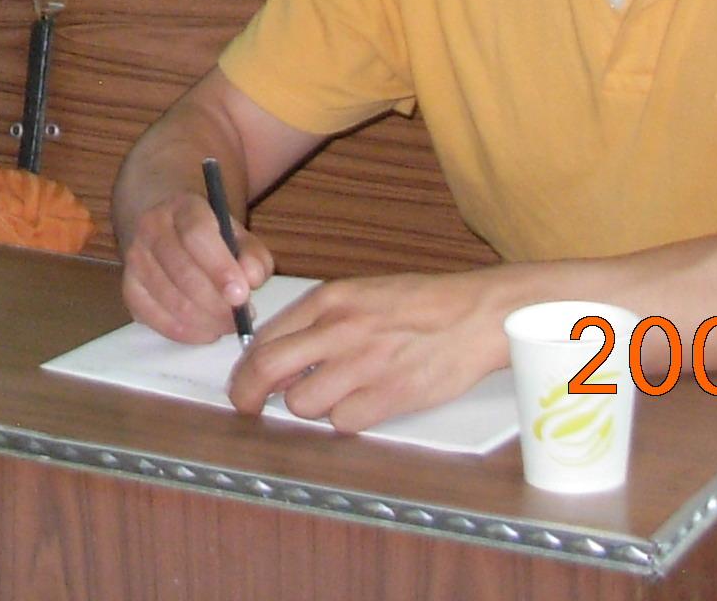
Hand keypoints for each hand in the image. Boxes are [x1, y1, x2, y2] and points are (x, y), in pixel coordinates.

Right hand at [121, 190, 275, 346]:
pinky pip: (153, 318)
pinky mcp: (128, 287)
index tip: (241, 295)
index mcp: (182, 207)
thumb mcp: (239, 236)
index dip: (219, 268)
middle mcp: (151, 227)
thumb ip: (253, 256)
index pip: (196, 235)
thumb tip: (252, 279)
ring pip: (169, 299)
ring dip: (204, 320)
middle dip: (215, 303)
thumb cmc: (211, 238)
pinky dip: (184, 332)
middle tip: (240, 318)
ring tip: (227, 323)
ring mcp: (135, 258)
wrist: (168, 230)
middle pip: (181, 271)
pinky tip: (206, 330)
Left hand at [234, 269, 506, 430]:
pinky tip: (361, 403)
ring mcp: (362, 365)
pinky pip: (342, 422)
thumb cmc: (419, 303)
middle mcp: (338, 331)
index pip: (264, 337)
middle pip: (267, 370)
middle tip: (247, 406)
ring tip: (330, 395)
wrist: (473, 315)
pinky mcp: (388, 397)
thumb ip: (318, 319)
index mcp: (328, 300)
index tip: (243, 380)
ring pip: (302, 403)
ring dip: (308, 407)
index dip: (245, 366)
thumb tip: (278, 350)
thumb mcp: (359, 293)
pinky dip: (344, 420)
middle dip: (247, 394)